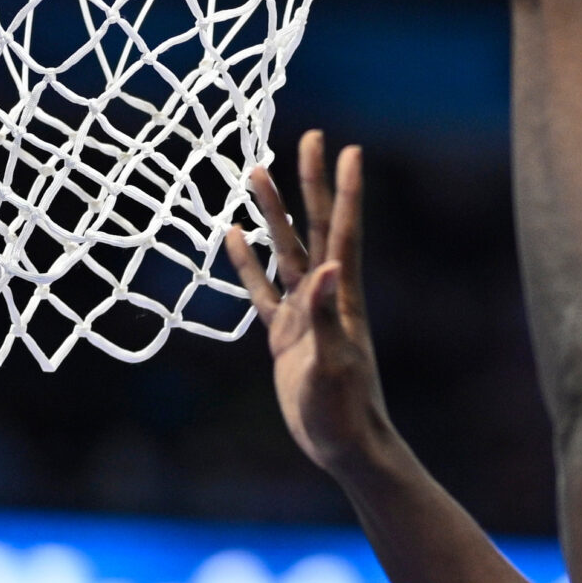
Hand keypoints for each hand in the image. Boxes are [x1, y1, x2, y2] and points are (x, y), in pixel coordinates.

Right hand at [226, 132, 388, 476]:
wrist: (342, 446)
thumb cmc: (345, 410)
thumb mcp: (334, 363)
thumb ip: (328, 316)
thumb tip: (329, 268)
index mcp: (342, 297)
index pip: (342, 233)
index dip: (345, 192)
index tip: (350, 149)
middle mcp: (325, 296)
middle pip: (314, 228)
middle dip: (309, 184)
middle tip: (307, 137)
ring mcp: (302, 313)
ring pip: (283, 250)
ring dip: (271, 212)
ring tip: (255, 171)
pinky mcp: (284, 335)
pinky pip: (260, 290)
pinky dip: (246, 262)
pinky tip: (231, 234)